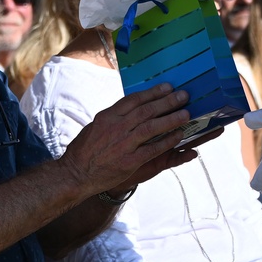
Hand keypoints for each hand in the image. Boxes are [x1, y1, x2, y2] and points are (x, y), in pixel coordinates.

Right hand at [59, 83, 192, 196]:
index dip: (153, 92)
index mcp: (108, 116)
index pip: (134, 99)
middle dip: (167, 102)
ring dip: (171, 119)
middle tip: (183, 96)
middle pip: (146, 110)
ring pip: (152, 127)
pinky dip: (167, 141)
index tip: (167, 87)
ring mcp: (123, 144)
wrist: (75, 174)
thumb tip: (131, 107)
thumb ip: (114, 117)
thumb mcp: (96, 126)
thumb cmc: (84, 150)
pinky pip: (153, 148)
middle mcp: (116, 127)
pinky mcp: (130, 161)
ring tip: (186, 113)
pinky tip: (178, 135)